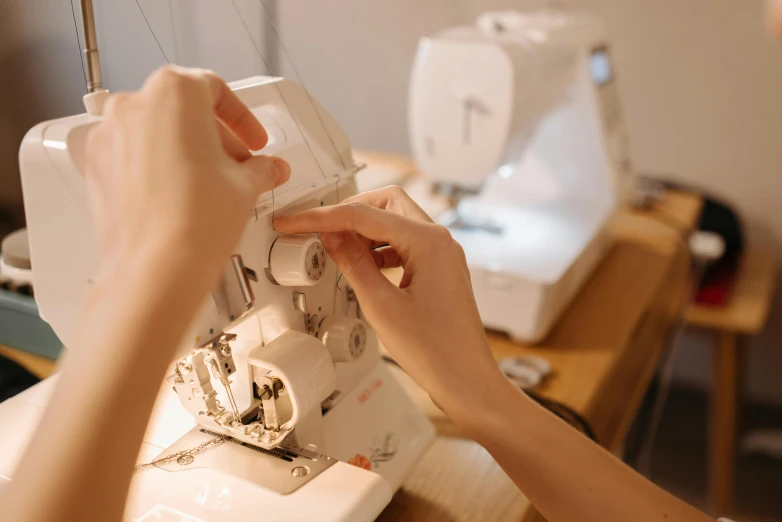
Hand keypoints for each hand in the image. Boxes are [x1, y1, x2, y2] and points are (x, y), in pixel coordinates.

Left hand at [85, 66, 289, 283]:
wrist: (156, 268)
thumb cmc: (195, 221)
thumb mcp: (245, 185)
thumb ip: (261, 168)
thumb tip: (268, 169)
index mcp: (174, 93)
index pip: (214, 90)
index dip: (242, 119)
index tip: (252, 139)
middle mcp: (134, 107)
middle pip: (183, 110)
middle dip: (215, 138)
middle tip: (238, 164)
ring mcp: (109, 137)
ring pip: (155, 133)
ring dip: (186, 152)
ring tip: (211, 184)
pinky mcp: (97, 168)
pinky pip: (133, 158)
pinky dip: (158, 168)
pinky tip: (181, 197)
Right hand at [273, 186, 505, 418]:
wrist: (467, 381)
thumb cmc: (436, 351)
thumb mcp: (381, 305)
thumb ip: (353, 264)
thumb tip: (332, 238)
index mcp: (429, 242)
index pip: (364, 214)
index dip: (322, 216)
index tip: (295, 219)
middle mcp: (440, 241)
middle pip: (385, 203)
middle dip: (348, 211)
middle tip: (316, 227)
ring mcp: (442, 255)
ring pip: (395, 222)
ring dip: (364, 231)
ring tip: (335, 249)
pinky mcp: (439, 270)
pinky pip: (404, 245)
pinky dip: (379, 249)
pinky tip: (361, 265)